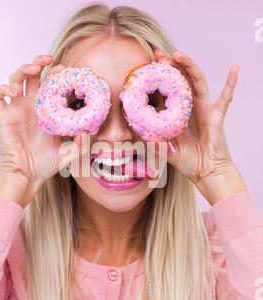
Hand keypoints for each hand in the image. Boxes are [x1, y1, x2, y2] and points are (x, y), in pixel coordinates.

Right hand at [0, 56, 81, 206]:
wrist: (27, 175)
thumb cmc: (46, 164)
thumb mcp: (69, 153)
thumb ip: (81, 144)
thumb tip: (88, 130)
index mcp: (47, 111)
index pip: (51, 86)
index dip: (58, 76)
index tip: (68, 72)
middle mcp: (32, 107)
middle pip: (33, 76)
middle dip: (40, 63)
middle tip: (50, 60)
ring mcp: (17, 109)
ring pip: (16, 79)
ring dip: (23, 70)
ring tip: (34, 69)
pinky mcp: (4, 116)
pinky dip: (3, 88)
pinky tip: (13, 91)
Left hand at [154, 49, 246, 204]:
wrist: (207, 173)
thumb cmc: (188, 161)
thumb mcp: (165, 152)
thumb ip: (154, 144)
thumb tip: (137, 136)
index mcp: (177, 114)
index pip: (167, 91)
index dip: (158, 79)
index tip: (146, 67)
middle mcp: (190, 108)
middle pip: (181, 80)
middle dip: (170, 66)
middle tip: (158, 55)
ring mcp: (204, 109)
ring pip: (198, 82)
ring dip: (189, 66)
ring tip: (178, 54)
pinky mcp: (217, 116)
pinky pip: (225, 98)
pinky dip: (230, 83)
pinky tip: (234, 69)